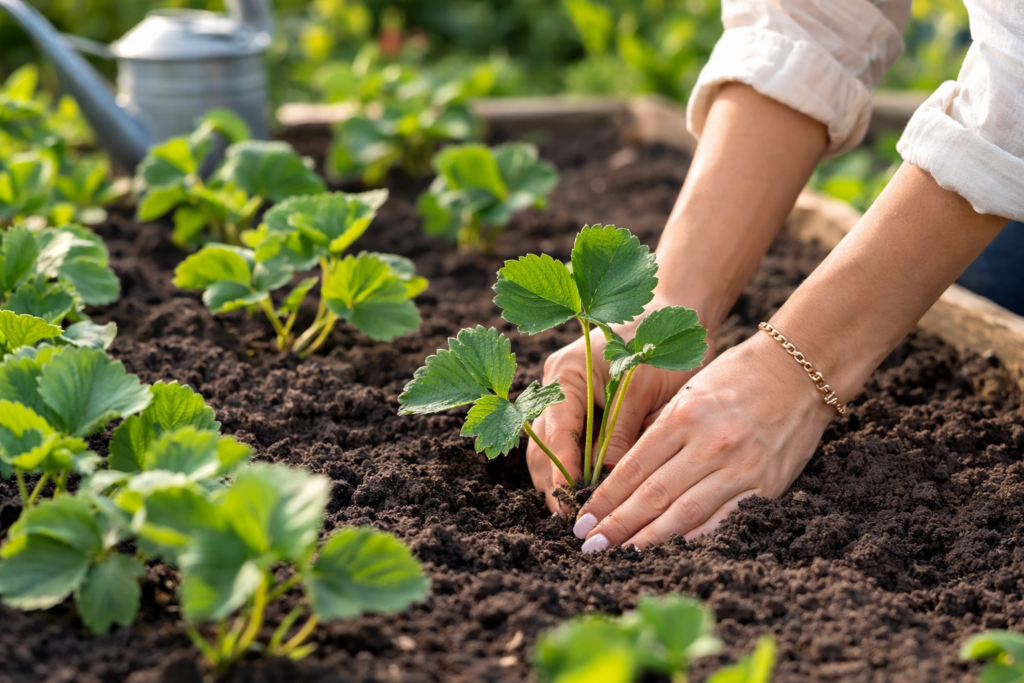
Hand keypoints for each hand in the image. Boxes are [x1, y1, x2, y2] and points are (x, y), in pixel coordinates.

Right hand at [527, 301, 714, 513]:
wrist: (676, 317)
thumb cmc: (661, 345)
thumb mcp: (643, 388)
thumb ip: (622, 431)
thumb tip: (609, 478)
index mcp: (566, 374)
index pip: (555, 430)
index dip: (560, 468)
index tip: (570, 500)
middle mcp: (558, 388)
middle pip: (543, 445)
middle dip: (554, 483)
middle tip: (571, 518)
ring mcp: (566, 400)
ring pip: (551, 450)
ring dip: (561, 481)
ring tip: (577, 513)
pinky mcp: (583, 412)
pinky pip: (571, 447)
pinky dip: (577, 470)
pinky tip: (589, 494)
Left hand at [571, 331, 835, 550]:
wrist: (800, 371)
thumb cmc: (737, 377)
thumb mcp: (690, 391)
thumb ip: (661, 431)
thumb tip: (626, 476)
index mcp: (683, 415)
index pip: (633, 468)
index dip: (604, 499)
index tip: (583, 520)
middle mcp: (709, 443)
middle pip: (653, 495)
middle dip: (617, 524)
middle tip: (591, 545)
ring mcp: (740, 467)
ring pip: (685, 513)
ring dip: (650, 537)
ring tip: (623, 551)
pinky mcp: (767, 485)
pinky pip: (724, 518)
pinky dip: (696, 536)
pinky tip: (672, 549)